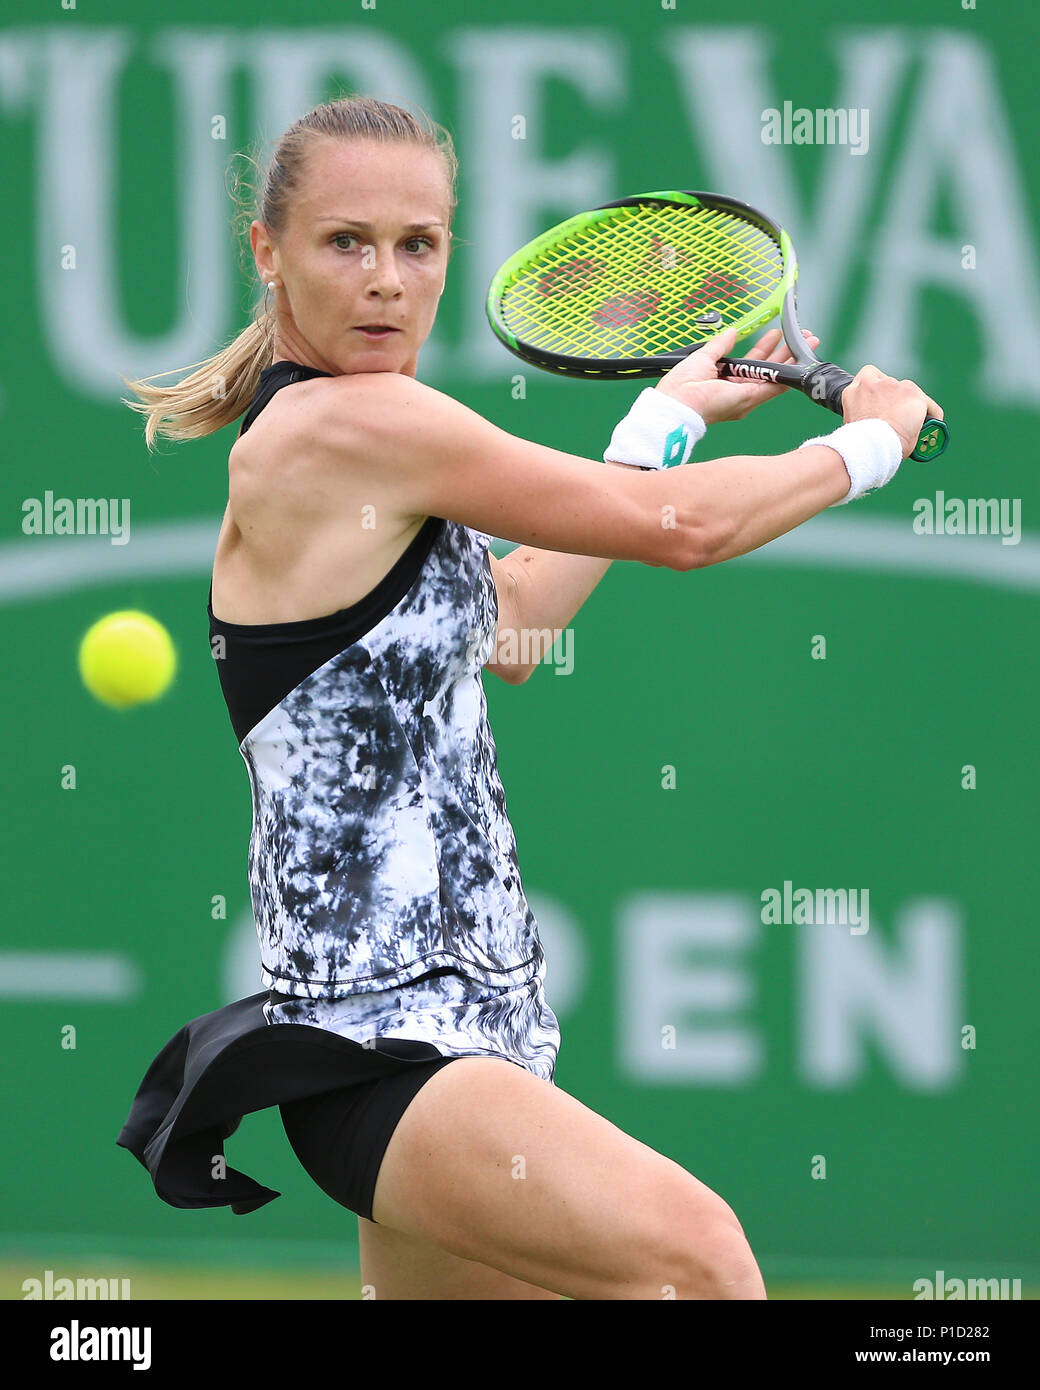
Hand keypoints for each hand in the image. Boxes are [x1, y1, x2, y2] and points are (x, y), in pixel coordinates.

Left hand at [654, 324, 820, 424]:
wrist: (678, 402)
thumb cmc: (682, 384)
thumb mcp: (704, 356)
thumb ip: (721, 345)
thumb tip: (733, 332)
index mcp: (726, 382)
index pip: (751, 363)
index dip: (765, 348)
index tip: (775, 334)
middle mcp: (739, 392)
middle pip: (767, 369)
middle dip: (786, 352)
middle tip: (801, 337)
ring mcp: (746, 396)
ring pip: (775, 375)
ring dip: (792, 358)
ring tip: (807, 342)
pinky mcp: (750, 399)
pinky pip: (774, 385)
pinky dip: (788, 371)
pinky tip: (800, 359)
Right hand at [841, 365, 944, 459]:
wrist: (870, 446)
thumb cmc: (859, 444)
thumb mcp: (853, 423)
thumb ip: (863, 413)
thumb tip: (875, 422)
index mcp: (855, 391)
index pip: (868, 375)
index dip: (876, 388)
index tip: (879, 400)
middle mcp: (874, 383)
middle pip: (891, 384)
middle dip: (894, 398)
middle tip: (896, 418)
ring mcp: (895, 386)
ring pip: (909, 392)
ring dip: (910, 405)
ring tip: (911, 425)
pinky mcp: (913, 394)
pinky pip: (928, 405)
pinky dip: (931, 414)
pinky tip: (929, 426)